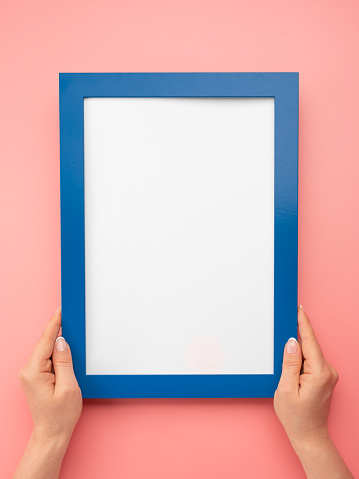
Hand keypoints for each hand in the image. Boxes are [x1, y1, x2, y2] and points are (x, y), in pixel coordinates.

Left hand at [13, 308, 81, 478]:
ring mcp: (30, 374)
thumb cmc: (60, 416)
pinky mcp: (35, 377)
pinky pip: (46, 359)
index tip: (60, 310)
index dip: (54, 324)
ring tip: (72, 335)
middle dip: (57, 332)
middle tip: (70, 317)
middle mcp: (28, 371)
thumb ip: (64, 361)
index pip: (45, 341)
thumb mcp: (69, 387)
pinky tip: (66, 352)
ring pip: (46, 351)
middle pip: (45, 344)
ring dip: (58, 344)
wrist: (52, 435)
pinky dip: (56, 354)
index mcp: (34, 372)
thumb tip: (60, 341)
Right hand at [274, 306, 352, 477]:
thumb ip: (289, 363)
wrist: (309, 437)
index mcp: (319, 372)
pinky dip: (301, 358)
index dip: (303, 323)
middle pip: (310, 345)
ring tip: (284, 353)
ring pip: (310, 353)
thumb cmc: (296, 417)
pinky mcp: (325, 378)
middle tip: (284, 323)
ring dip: (297, 349)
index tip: (298, 308)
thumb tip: (291, 342)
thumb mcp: (285, 389)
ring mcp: (328, 375)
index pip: (310, 341)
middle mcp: (328, 371)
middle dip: (296, 336)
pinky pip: (311, 360)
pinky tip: (291, 363)